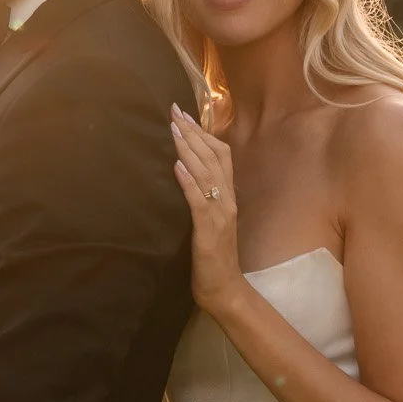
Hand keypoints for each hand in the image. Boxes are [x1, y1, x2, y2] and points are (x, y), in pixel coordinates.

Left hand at [171, 104, 245, 316]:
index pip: (221, 156)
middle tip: (174, 112)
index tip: (185, 115)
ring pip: (207, 174)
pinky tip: (177, 166)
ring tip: (174, 129)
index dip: (204, 133)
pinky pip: (198, 202)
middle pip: (214, 158)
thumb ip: (205, 198)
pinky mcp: (209, 230)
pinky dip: (188, 182)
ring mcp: (220, 214)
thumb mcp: (211, 221)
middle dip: (193, 133)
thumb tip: (188, 174)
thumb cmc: (215, 257)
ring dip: (189, 150)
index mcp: (228, 197)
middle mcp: (227, 200)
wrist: (226, 289)